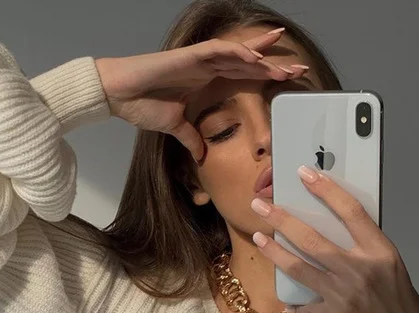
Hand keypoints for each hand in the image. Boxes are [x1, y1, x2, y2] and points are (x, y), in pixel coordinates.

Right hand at [95, 27, 308, 163]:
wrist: (119, 95)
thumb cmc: (143, 106)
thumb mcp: (175, 128)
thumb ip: (190, 138)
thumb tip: (200, 155)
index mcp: (207, 80)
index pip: (244, 76)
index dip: (266, 77)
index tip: (288, 82)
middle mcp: (207, 67)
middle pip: (248, 63)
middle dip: (273, 65)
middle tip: (299, 67)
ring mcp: (199, 60)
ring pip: (238, 53)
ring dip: (261, 54)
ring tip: (283, 58)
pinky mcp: (188, 56)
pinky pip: (218, 51)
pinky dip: (237, 52)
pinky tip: (254, 56)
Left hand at [250, 166, 418, 312]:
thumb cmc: (403, 308)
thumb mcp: (393, 270)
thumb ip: (367, 252)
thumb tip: (338, 236)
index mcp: (380, 252)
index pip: (350, 211)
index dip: (326, 190)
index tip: (305, 174)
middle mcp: (360, 269)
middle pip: (312, 237)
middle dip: (282, 219)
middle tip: (261, 206)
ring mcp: (343, 294)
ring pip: (299, 267)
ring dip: (275, 252)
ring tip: (259, 238)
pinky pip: (305, 305)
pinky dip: (297, 303)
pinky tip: (290, 302)